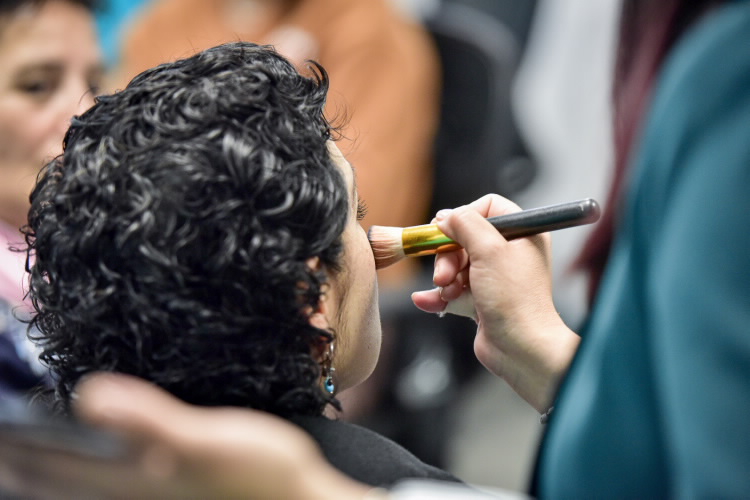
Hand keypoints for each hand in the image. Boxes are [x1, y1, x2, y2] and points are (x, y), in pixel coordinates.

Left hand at [0, 373, 371, 499]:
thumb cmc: (262, 475)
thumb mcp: (210, 441)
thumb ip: (151, 421)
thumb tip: (88, 395)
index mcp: (131, 478)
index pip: (48, 465)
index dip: (10, 445)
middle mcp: (129, 490)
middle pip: (51, 480)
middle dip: (15, 458)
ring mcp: (148, 492)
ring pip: (73, 482)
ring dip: (40, 464)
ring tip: (18, 448)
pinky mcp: (168, 485)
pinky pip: (103, 479)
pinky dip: (77, 467)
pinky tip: (89, 451)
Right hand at [411, 195, 579, 411]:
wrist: (520, 348)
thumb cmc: (514, 299)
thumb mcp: (489, 250)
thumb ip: (466, 223)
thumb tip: (447, 216)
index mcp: (523, 234)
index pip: (488, 208)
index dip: (465, 217)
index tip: (448, 231)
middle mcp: (511, 253)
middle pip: (465, 238)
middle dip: (448, 255)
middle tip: (444, 272)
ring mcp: (496, 278)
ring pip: (457, 265)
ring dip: (445, 278)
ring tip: (447, 292)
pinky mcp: (482, 300)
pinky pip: (454, 290)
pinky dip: (439, 296)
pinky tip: (425, 300)